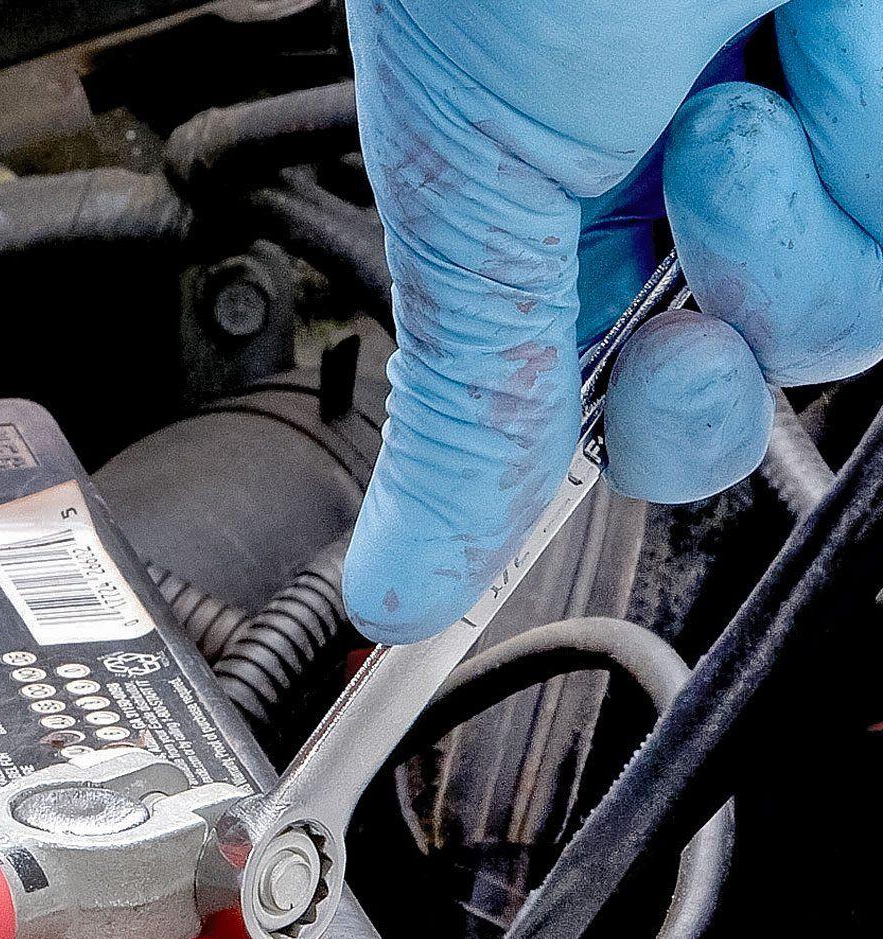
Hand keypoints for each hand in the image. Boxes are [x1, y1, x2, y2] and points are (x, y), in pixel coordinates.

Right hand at [344, 0, 882, 640]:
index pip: (654, 400)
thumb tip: (395, 584)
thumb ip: (466, 411)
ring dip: (828, 172)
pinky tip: (838, 9)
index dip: (667, 418)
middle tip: (706, 167)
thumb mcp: (469, 198)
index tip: (655, 361)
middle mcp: (715, 163)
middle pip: (789, 353)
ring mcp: (838, 105)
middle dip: (757, 288)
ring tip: (768, 35)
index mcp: (582, 210)